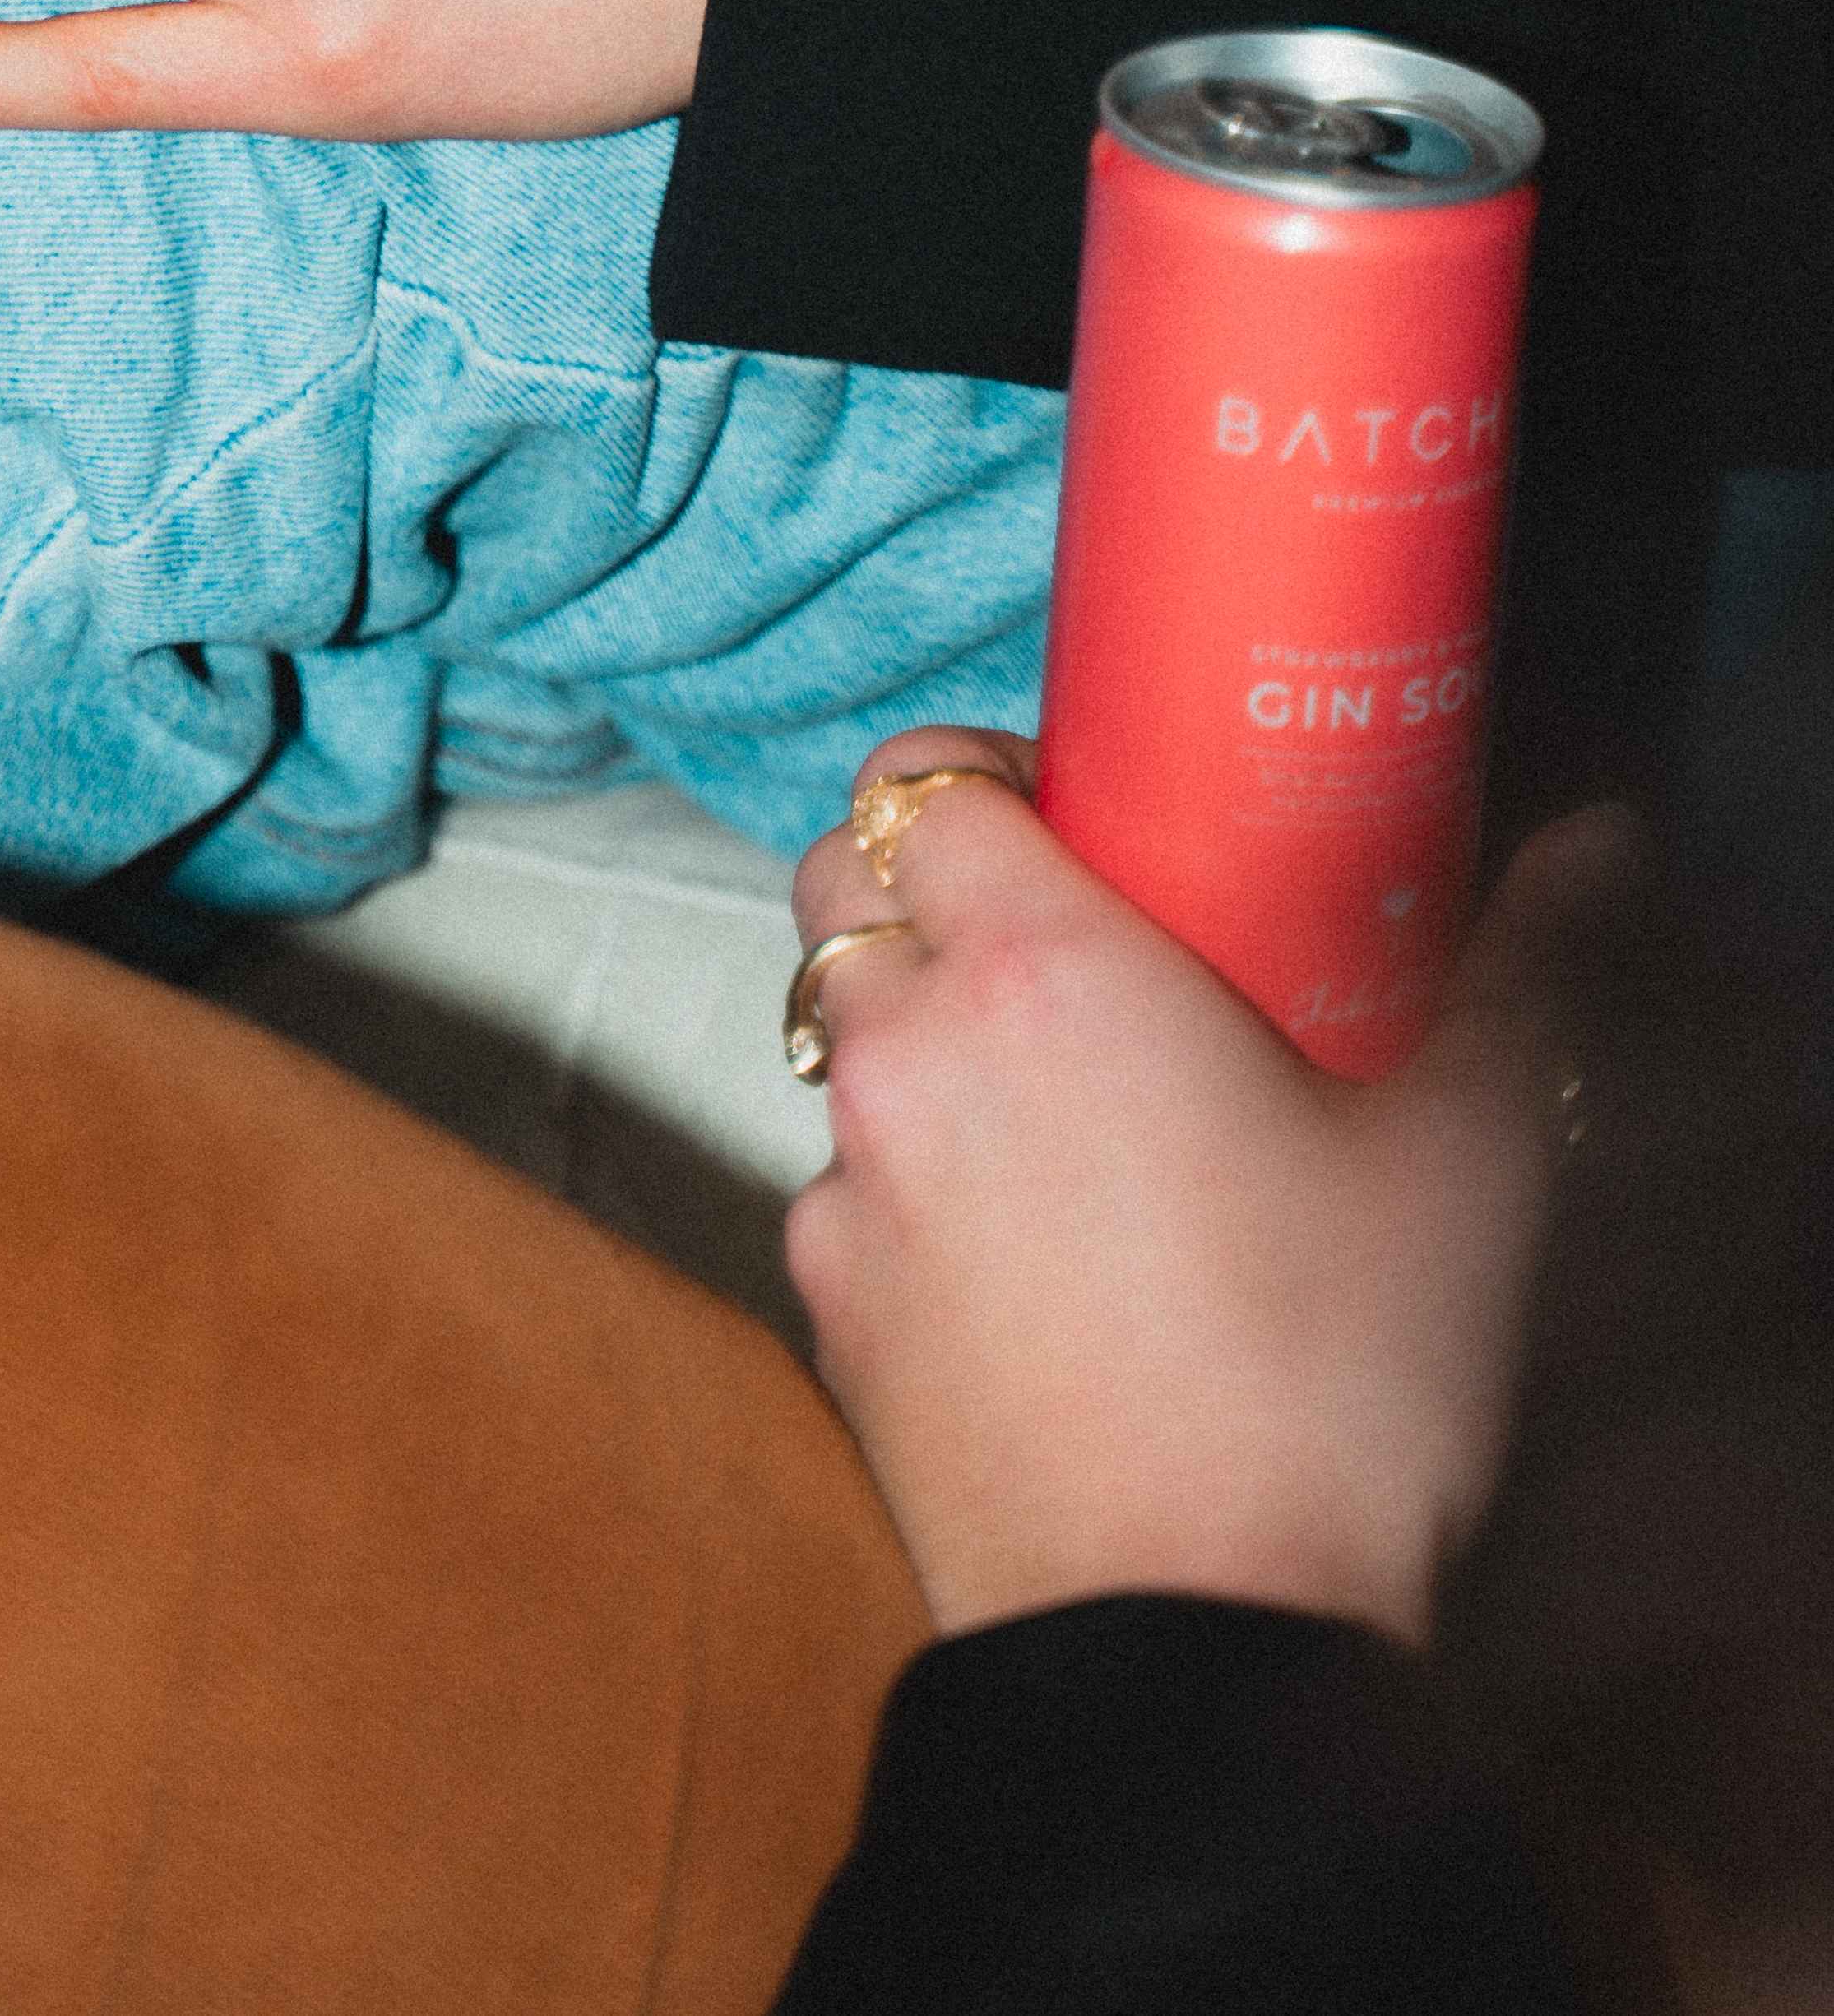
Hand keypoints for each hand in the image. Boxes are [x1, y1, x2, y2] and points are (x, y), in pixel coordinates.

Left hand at [780, 729, 1619, 1643]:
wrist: (1196, 1642)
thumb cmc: (1329, 1388)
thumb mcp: (1460, 1159)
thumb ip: (1519, 976)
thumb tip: (1591, 855)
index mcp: (1040, 968)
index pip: (914, 778)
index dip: (978, 775)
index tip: (1068, 815)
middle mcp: (911, 1052)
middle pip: (841, 891)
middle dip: (923, 890)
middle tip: (1060, 946)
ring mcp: (850, 1189)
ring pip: (839, 1046)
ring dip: (919, 1044)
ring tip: (1060, 1115)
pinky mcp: (826, 1316)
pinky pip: (844, 1196)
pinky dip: (909, 1193)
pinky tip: (1028, 1259)